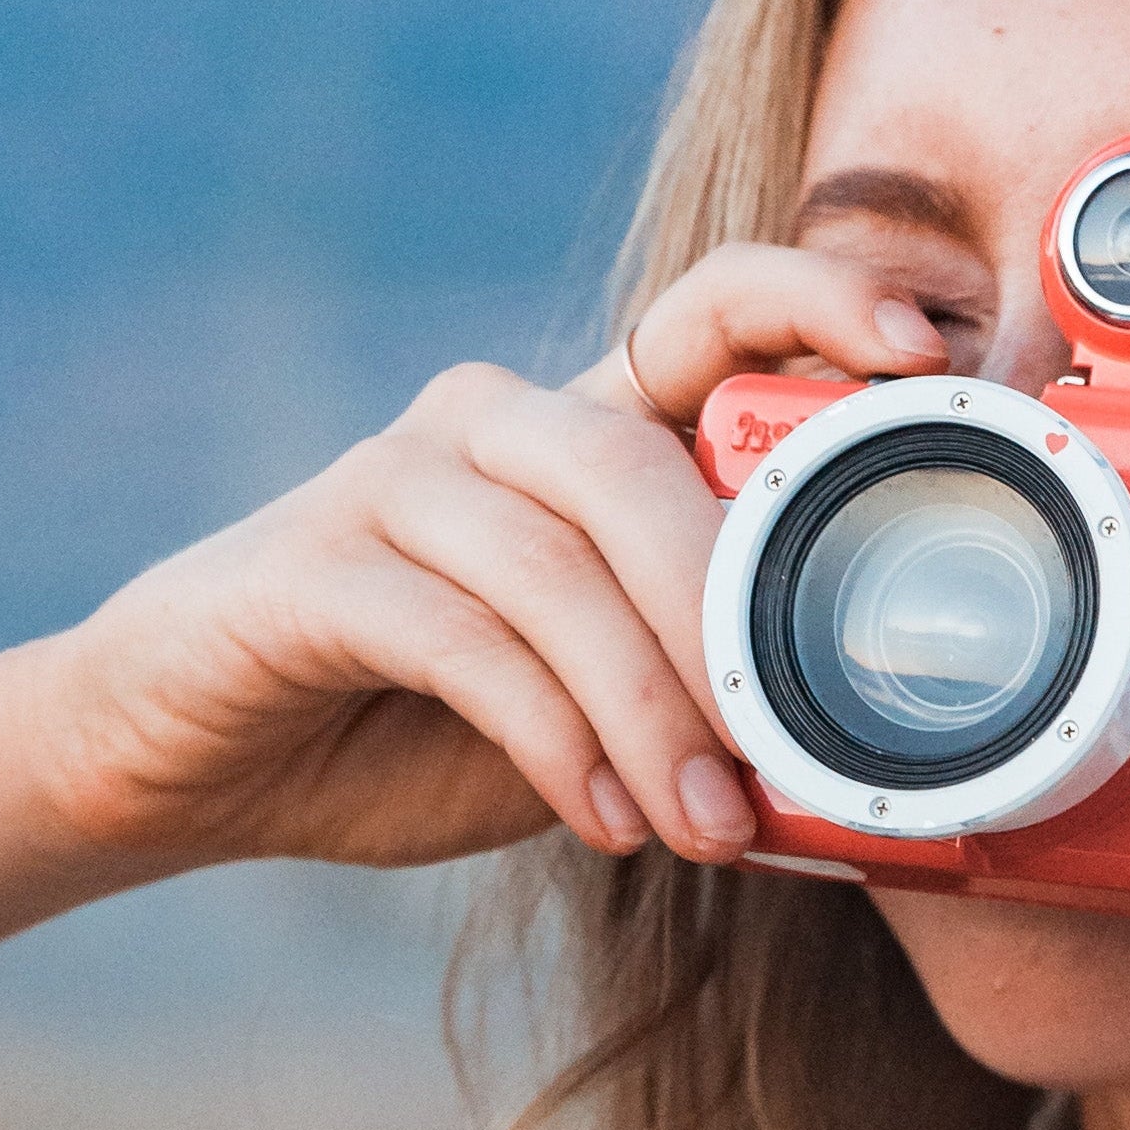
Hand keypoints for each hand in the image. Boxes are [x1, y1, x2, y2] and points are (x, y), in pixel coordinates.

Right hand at [24, 253, 951, 878]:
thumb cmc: (437, 723)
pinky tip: (604, 821)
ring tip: (707, 825)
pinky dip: (553, 741)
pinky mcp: (312, 567)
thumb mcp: (606, 707)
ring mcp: (395, 480)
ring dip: (650, 709)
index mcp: (591, 430)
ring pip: (554, 567)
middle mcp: (497, 423)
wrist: (208, 759)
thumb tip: (867, 775)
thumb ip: (709, 696)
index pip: (713, 313)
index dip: (816, 303)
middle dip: (727, 620)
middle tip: (793, 758)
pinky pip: (462, 641)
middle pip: (636, 469)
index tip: (921, 355)